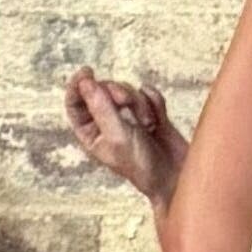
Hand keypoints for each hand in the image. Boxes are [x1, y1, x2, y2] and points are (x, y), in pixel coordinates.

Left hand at [64, 72, 186, 205]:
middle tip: (125, 103)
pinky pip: (149, 94)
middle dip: (117, 94)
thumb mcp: (117, 137)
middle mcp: (107, 121)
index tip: (87, 73)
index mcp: (90, 131)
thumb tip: (86, 82)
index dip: (79, 85)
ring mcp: (130, 116)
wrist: (175, 178)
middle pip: (104, 90)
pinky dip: (154, 102)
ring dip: (138, 103)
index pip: (76, 101)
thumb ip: (101, 108)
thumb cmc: (141, 165)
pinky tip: (158, 119)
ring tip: (147, 124)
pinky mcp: (151, 113)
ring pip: (128, 90)